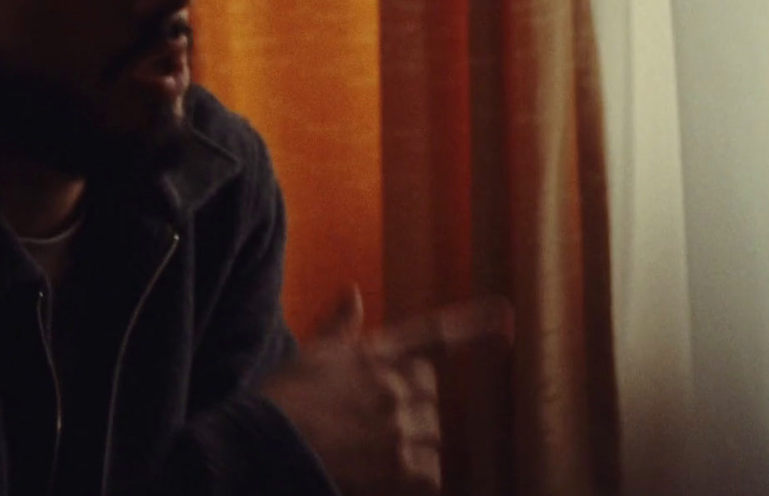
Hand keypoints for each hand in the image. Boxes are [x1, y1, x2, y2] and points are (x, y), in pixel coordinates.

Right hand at [260, 286, 513, 495]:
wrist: (261, 445)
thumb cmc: (281, 401)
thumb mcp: (308, 355)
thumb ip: (338, 326)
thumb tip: (354, 291)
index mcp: (371, 353)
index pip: (431, 335)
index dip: (473, 326)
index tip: (507, 319)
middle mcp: (390, 384)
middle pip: (430, 393)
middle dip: (414, 406)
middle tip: (377, 422)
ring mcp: (397, 424)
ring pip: (433, 434)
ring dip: (413, 444)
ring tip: (373, 453)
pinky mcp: (397, 465)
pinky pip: (431, 473)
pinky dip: (415, 480)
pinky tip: (386, 479)